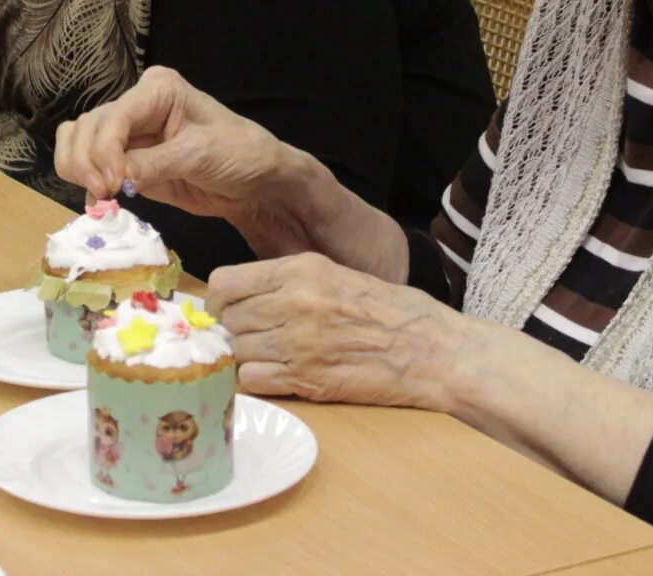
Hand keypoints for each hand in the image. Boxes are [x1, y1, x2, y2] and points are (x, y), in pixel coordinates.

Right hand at [53, 65, 300, 221]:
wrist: (255, 182)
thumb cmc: (239, 154)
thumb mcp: (201, 154)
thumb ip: (155, 164)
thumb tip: (114, 179)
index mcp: (158, 90)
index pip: (114, 115)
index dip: (104, 149)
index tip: (112, 183)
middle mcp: (136, 106)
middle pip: (88, 127)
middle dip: (87, 161)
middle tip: (103, 194)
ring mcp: (128, 134)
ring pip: (78, 141)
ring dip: (77, 168)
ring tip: (99, 196)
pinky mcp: (125, 161)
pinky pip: (88, 164)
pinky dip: (83, 181)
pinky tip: (96, 202)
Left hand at [209, 252, 470, 408]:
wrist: (433, 350)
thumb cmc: (390, 310)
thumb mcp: (336, 273)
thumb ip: (288, 281)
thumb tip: (242, 296)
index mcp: (300, 270)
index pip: (225, 283)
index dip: (219, 300)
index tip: (227, 310)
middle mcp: (293, 302)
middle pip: (227, 320)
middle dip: (231, 330)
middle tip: (249, 337)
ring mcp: (298, 343)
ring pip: (236, 352)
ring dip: (244, 357)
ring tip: (267, 357)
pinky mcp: (307, 380)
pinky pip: (252, 382)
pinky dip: (256, 382)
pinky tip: (274, 377)